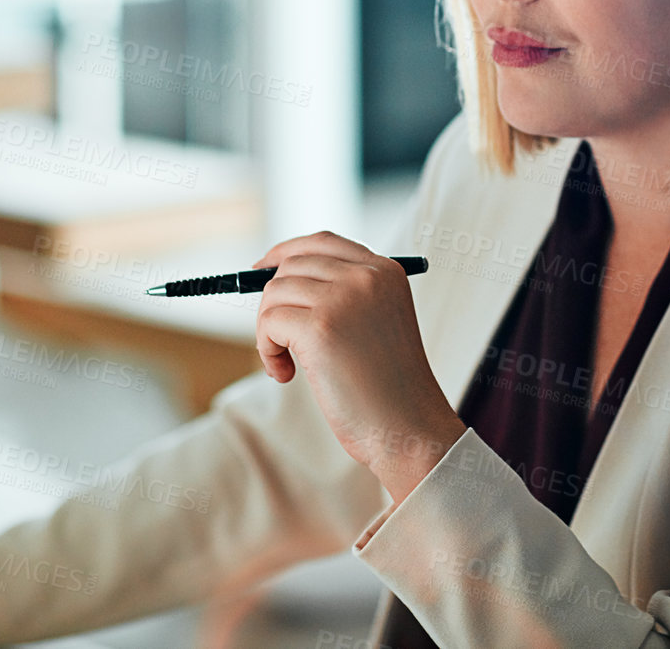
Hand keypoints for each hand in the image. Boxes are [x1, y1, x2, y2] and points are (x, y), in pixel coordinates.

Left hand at [253, 231, 465, 505]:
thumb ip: (343, 295)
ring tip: (289, 365)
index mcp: (386, 271)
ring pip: (274, 293)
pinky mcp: (321, 326)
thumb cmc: (389, 389)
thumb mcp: (376, 324)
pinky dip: (267, 351)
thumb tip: (277, 280)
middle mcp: (367, 275)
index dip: (285, 253)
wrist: (408, 428)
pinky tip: (287, 376)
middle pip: (291, 265)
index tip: (262, 272)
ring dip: (269, 331)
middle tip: (281, 342)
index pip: (322, 241)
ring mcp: (344, 297)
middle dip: (275, 303)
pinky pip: (269, 322)